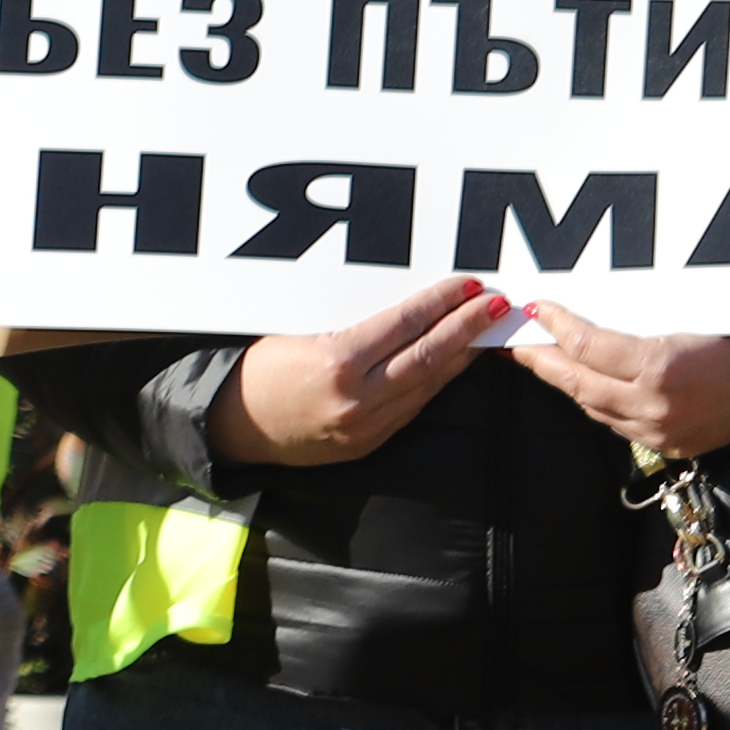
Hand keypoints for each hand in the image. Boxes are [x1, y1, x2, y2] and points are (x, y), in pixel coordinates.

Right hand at [207, 275, 500, 465]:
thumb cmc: (257, 371)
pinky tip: (455, 364)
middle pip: (428, 356)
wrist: (231, 428)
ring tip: (487, 332)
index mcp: (336, 364)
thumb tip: (405, 308)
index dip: (441, 304)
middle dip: (467, 328)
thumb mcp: (297, 334)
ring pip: (429, 384)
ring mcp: (366, 426)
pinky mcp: (368, 443)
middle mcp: (357, 399)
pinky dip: (439, 381)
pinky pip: (413, 406)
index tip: (468, 286)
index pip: (405, 325)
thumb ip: (353, 326)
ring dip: (462, 356)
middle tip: (497, 305)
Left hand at [504, 309, 729, 461]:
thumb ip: (630, 330)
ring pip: (594, 407)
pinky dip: (597, 402)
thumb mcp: (685, 322)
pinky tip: (583, 385)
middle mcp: (656, 406)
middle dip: (543, 361)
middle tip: (517, 342)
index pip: (588, 347)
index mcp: (660, 368)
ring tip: (542, 360)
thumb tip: (580, 322)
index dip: (556, 326)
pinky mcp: (667, 447)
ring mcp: (660, 432)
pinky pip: (617, 425)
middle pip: (579, 384)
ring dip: (566, 383)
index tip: (536, 309)